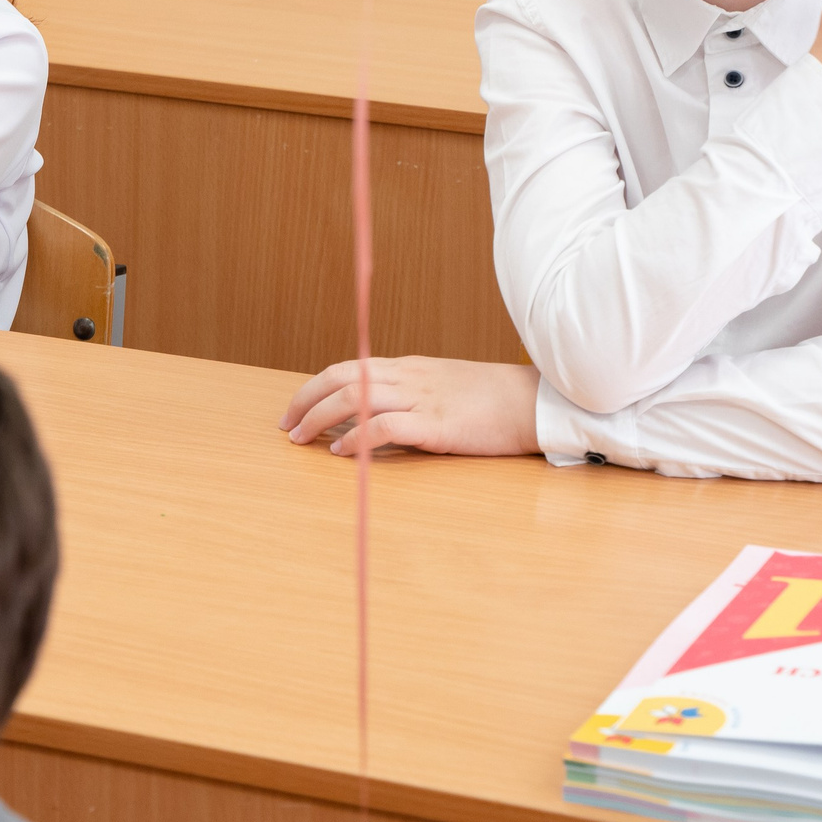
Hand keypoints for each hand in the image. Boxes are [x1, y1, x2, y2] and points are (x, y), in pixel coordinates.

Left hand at [280, 356, 542, 457]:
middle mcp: (408, 377)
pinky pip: (384, 426)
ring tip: (303, 440)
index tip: (295, 409)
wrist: (534, 401)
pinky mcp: (436, 425)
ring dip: (320, 419)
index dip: (315, 387)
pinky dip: (356, 440)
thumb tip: (374, 418)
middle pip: (340, 379)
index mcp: (409, 368)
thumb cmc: (493, 399)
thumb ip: (410, 396)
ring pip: (354, 398)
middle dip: (305, 401)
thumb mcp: (444, 387)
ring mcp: (421, 399)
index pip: (348, 368)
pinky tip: (343, 454)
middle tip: (286, 427)